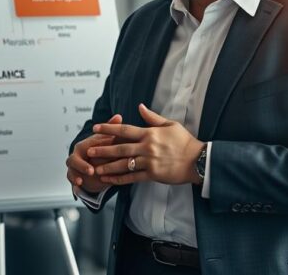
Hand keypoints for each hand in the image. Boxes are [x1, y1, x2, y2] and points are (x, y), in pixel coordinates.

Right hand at [66, 114, 121, 194]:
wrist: (93, 164)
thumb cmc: (100, 151)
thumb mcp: (107, 141)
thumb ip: (112, 130)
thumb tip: (119, 116)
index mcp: (85, 145)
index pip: (85, 146)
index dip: (92, 151)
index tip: (98, 156)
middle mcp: (77, 155)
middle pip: (74, 159)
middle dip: (82, 165)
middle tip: (91, 171)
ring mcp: (74, 166)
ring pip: (71, 170)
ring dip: (76, 175)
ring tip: (82, 180)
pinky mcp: (73, 176)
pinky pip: (71, 179)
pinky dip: (74, 183)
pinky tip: (79, 186)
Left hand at [88, 104, 203, 185]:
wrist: (199, 160)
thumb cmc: (185, 142)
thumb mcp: (170, 125)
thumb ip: (152, 118)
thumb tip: (140, 107)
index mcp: (149, 133)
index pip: (124, 129)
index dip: (108, 128)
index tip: (96, 128)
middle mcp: (147, 147)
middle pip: (120, 147)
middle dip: (103, 149)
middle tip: (89, 151)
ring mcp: (149, 161)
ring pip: (123, 164)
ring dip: (108, 166)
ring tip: (95, 169)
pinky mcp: (152, 174)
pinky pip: (132, 177)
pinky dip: (120, 179)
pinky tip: (110, 180)